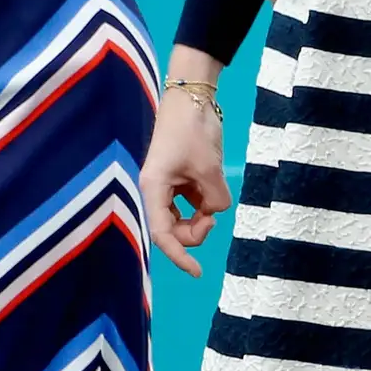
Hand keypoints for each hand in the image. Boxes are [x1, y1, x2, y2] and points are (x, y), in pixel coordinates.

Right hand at [142, 89, 231, 277]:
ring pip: (185, 217)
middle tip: (212, 216)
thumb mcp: (209, 168)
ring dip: (202, 214)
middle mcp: (157, 190)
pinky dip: (205, 200)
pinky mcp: (181, 178)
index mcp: (154, 188)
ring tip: (214, 192)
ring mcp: (169, 185)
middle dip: (196, 230)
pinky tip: (212, 186)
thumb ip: (215, 198)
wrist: (192, 98)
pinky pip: (194, 202)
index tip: (198, 272)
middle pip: (174, 230)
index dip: (179, 256)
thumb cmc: (193, 130)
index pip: (163, 234)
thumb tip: (216, 212)